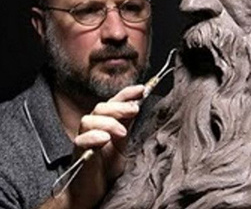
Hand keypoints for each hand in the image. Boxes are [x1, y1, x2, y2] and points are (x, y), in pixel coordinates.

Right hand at [64, 85, 144, 207]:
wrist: (91, 192)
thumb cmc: (106, 167)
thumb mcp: (122, 144)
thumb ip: (126, 125)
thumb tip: (136, 105)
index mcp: (105, 123)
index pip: (114, 102)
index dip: (127, 93)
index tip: (142, 89)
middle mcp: (92, 128)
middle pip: (101, 107)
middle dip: (119, 106)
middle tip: (135, 110)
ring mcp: (83, 139)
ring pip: (89, 120)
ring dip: (108, 122)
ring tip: (122, 132)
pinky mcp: (77, 154)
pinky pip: (81, 140)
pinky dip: (93, 137)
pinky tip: (105, 139)